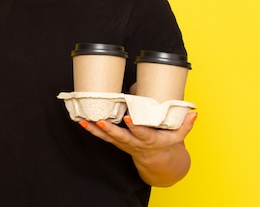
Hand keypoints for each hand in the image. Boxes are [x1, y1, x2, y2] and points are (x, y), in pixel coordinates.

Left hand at [78, 112, 197, 185]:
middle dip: (111, 130)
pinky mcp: (115, 141)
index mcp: (149, 140)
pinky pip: (102, 136)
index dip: (135, 127)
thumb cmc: (165, 145)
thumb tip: (194, 113)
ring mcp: (123, 143)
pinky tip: (81, 121)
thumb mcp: (178, 137)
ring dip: (95, 129)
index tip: (129, 118)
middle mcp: (134, 143)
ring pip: (107, 137)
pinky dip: (91, 129)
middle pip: (121, 137)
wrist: (155, 162)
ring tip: (84, 121)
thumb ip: (185, 125)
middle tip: (100, 122)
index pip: (142, 133)